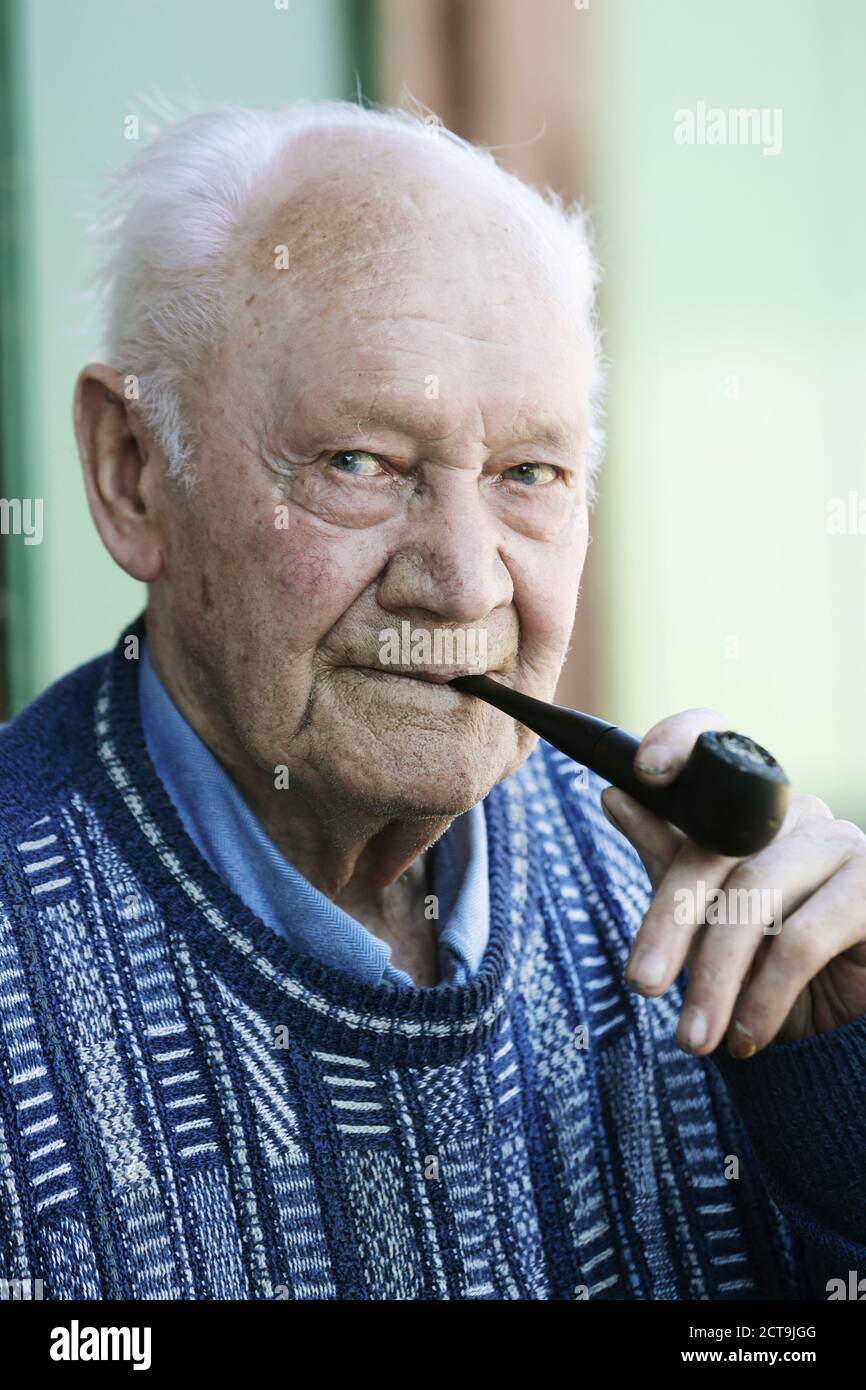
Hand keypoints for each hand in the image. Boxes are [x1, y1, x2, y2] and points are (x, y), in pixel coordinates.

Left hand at [600, 708, 865, 1058]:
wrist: (848, 1035)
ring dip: (715, 977)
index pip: (716, 743)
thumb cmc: (774, 973)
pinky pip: (805, 937)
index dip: (678, 742)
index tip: (640, 773)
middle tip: (641, 985)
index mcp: (751, 809)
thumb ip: (668, 859)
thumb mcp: (707, 922)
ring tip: (692, 1036)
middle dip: (669, 924)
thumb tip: (614, 794)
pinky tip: (747, 1034)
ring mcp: (843, 846)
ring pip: (754, 896)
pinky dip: (766, 992)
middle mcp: (798, 815)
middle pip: (716, 848)